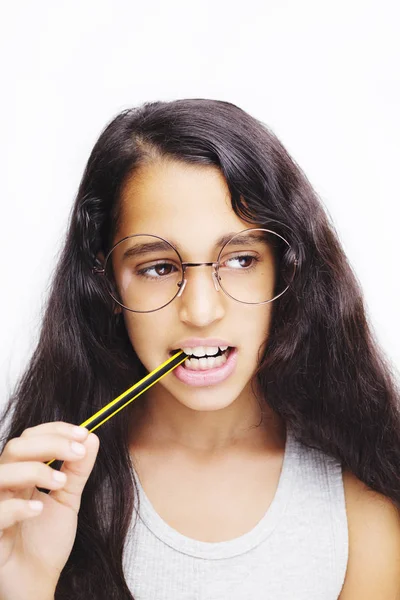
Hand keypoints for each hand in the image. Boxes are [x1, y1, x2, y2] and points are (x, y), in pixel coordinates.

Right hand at [0, 422, 98, 599]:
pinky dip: (16, 507)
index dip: (56, 431)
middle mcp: (4, 486)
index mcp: (21, 474)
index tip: (84, 434)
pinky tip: (38, 510)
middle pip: (15, 447)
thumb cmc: (45, 543)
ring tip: (61, 480)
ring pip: (1, 472)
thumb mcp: (67, 500)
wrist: (36, 583)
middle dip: (49, 443)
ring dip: (34, 469)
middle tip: (77, 451)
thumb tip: (92, 438)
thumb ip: (78, 471)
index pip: (30, 438)